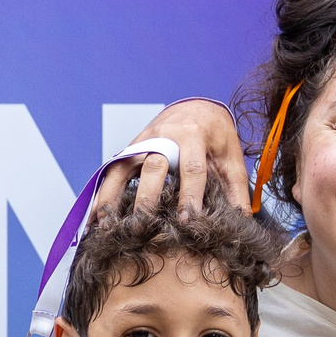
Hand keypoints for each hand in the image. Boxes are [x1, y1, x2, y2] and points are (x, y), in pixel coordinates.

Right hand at [91, 100, 246, 219]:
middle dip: (148, 197)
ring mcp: (142, 140)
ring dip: (114, 196)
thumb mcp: (231, 158)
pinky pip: (112, 171)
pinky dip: (103, 194)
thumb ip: (235, 189)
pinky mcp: (129, 149)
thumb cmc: (215, 136)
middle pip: (154, 166)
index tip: (187, 222)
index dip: (190, 195)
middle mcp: (164, 135)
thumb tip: (241, 222)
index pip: (192, 168)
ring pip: (124, 168)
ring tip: (108, 225)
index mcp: (194, 135)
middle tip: (144, 227)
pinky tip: (95, 218)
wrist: (195, 109)